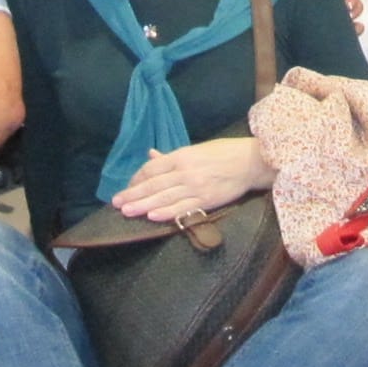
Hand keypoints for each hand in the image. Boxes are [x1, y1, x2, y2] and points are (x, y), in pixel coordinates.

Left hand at [112, 136, 274, 220]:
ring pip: (164, 198)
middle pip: (154, 184)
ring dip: (143, 205)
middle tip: (116, 203)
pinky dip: (167, 213)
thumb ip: (171, 157)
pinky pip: (182, 208)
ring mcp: (196, 186)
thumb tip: (151, 155)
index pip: (152, 168)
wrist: (251, 162)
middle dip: (133, 194)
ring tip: (127, 212)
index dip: (137, 178)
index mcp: (182, 156)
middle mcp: (186, 171)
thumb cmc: (223, 153)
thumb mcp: (195, 150)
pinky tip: (152, 216)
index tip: (127, 187)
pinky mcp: (207, 200)